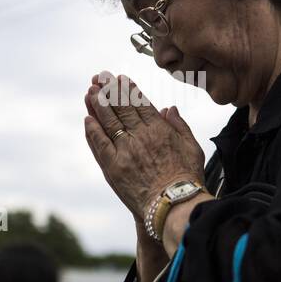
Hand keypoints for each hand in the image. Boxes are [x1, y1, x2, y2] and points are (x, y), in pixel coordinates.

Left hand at [83, 71, 205, 222]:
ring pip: (109, 121)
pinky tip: (87, 118)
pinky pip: (100, 144)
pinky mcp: (113, 166)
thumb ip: (180, 126)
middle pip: (122, 108)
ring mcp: (125, 151)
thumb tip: (169, 108)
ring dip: (98, 104)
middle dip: (110, 90)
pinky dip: (93, 130)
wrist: (174, 204)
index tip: (121, 79)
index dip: (129, 90)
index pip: (141, 104)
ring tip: (91, 90)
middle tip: (101, 77)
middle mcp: (140, 136)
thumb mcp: (192, 147)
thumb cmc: (188, 178)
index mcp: (159, 130)